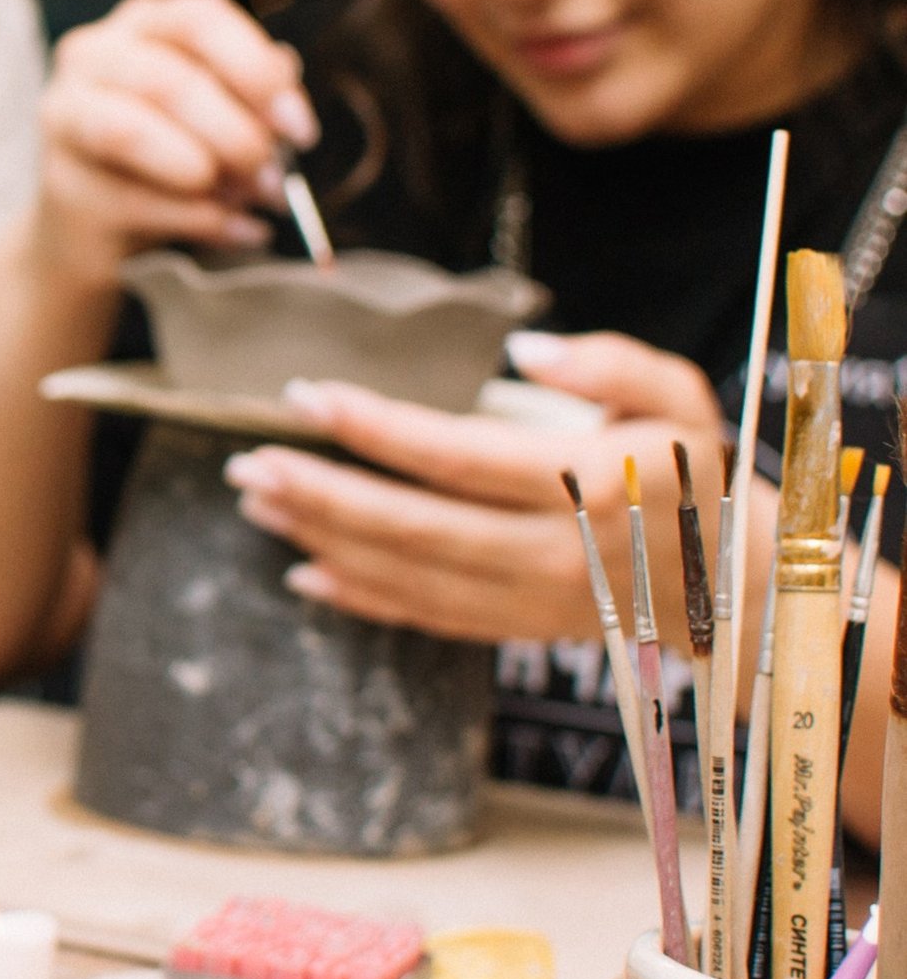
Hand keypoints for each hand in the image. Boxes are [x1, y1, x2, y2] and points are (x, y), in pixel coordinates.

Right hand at [35, 0, 319, 287]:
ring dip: (206, 173)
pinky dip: (200, 221)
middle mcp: (92, 56)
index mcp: (142, 24)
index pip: (197, 18)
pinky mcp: (60, 184)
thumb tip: (287, 107)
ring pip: (131, 133)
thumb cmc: (168, 156)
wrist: (95, 227)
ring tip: (250, 201)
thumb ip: (253, 98)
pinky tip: (241, 231)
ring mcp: (64, 118)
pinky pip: (134, 202)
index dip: (254, 69)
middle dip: (234, 133)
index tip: (298, 126)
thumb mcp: (219, 114)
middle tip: (274, 176)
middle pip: (167, 80)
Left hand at [219, 331, 737, 644]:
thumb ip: (611, 363)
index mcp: (588, 483)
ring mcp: (529, 600)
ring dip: (322, 539)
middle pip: (415, 526)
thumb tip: (526, 349)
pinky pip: (424, 618)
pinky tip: (302, 572)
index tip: (305, 394)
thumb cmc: (689, 470)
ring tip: (256, 501)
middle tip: (248, 463)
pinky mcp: (515, 629)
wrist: (729, 581)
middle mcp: (553, 552)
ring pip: (408, 576)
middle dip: (320, 494)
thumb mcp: (679, 397)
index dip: (375, 426)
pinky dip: (358, 598)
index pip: (459, 455)